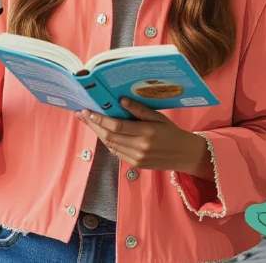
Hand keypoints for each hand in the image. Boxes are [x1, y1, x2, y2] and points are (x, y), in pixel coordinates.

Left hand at [75, 98, 212, 178]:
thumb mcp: (158, 117)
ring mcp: (136, 158)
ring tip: (88, 121)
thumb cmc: (171, 132)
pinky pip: (116, 152)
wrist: (183, 155)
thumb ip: (139, 109)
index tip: (87, 110)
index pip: (116, 125)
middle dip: (93, 125)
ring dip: (97, 133)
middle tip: (81, 114)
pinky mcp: (135, 165)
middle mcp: (139, 147)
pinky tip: (102, 132)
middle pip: (108, 136)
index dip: (99, 118)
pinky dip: (107, 142)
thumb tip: (121, 100)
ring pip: (110, 144)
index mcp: (146, 132)